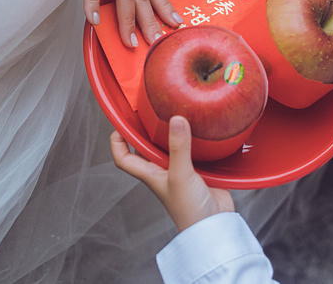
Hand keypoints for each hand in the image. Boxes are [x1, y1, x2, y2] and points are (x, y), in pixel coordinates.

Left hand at [111, 116, 234, 231]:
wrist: (214, 225)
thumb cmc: (189, 210)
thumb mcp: (180, 175)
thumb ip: (178, 147)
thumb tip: (175, 119)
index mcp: (149, 173)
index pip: (123, 157)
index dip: (118, 141)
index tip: (122, 122)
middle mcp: (162, 170)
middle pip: (147, 146)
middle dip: (147, 128)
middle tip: (153, 106)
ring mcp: (180, 170)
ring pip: (171, 146)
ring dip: (173, 132)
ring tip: (176, 111)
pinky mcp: (198, 170)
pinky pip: (192, 150)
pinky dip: (194, 139)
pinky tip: (200, 128)